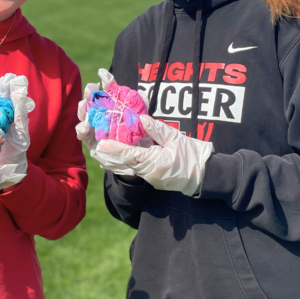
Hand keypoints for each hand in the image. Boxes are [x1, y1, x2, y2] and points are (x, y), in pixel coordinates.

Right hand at [76, 68, 143, 176]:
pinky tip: (84, 126)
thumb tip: (140, 93)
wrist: (138, 160)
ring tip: (84, 104)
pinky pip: (84, 136)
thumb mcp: (142, 121)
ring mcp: (94, 131)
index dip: (105, 83)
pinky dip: (82, 130)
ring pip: (84, 117)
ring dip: (83, 110)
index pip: (107, 93)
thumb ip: (141, 107)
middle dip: (89, 94)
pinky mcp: (91, 144)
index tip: (104, 74)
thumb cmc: (138, 138)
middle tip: (91, 88)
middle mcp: (100, 118)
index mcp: (111, 109)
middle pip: (92, 103)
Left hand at [94, 114, 213, 195]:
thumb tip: (141, 119)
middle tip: (96, 145)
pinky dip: (124, 163)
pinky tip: (118, 156)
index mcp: (154, 162)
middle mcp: (148, 173)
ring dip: (114, 160)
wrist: (204, 177)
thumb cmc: (192, 156)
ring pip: (126, 169)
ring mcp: (149, 178)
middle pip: (122, 164)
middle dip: (109, 155)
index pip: (128, 154)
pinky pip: (133, 171)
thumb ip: (157, 129)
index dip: (114, 148)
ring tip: (103, 150)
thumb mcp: (176, 139)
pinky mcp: (151, 179)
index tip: (101, 143)